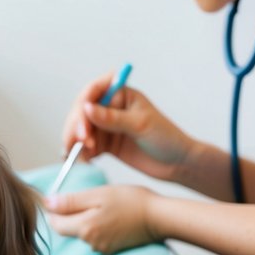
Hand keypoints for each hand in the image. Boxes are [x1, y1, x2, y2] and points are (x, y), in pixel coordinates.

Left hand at [44, 185, 158, 254]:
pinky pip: (95, 237)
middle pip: (68, 229)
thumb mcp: (99, 194)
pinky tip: (112, 217)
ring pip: (82, 232)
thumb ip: (71, 201)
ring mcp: (101, 248)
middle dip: (71, 214)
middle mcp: (90, 243)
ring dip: (86, 220)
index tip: (64, 198)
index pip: (55, 223)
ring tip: (104, 206)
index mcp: (85, 228)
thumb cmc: (131, 201)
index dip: (55, 210)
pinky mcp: (111, 249)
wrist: (159, 217)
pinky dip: (98, 226)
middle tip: (88, 199)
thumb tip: (47, 203)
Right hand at [61, 74, 195, 182]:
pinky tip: (86, 160)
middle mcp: (110, 107)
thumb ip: (112, 118)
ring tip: (84, 155)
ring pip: (81, 129)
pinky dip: (83, 153)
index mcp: (121, 93)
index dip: (84, 105)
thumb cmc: (166, 138)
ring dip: (77, 141)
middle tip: (82, 142)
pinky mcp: (105, 143)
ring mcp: (106, 126)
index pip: (94, 91)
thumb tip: (86, 108)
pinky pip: (86, 146)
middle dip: (78, 127)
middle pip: (82, 111)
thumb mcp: (140, 125)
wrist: (176, 163)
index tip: (84, 122)